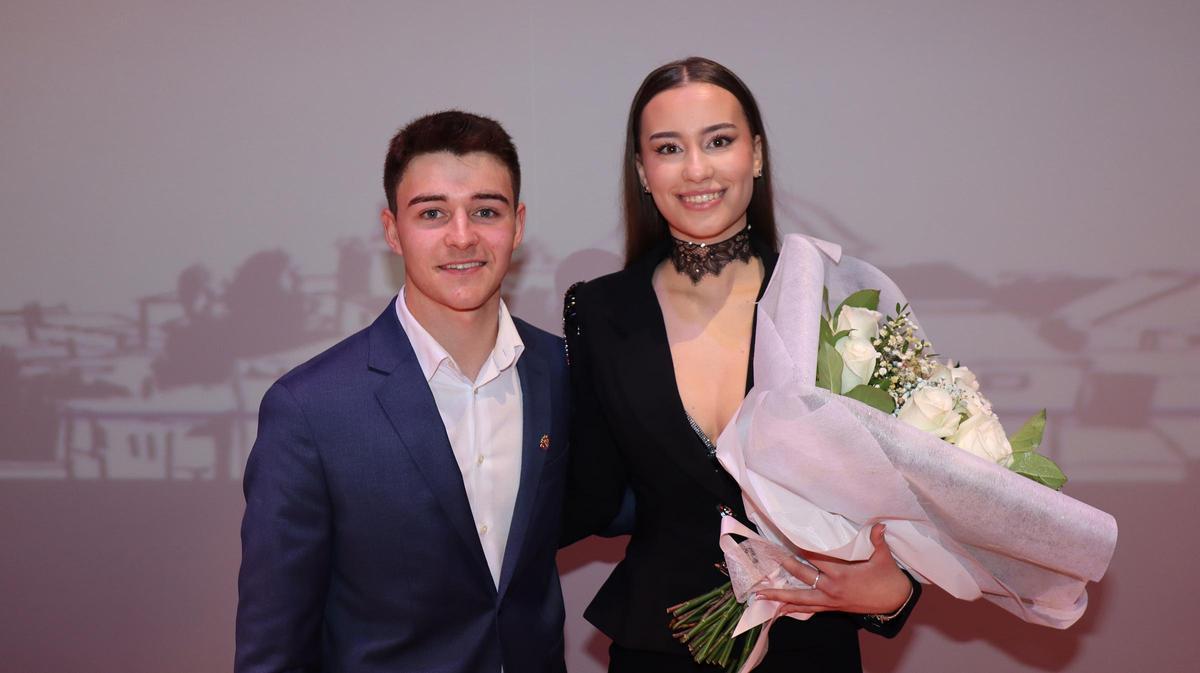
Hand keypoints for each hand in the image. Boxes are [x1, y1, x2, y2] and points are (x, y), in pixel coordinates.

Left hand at [754, 523, 910, 615]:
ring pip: (800, 599)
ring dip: (780, 596)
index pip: (816, 558)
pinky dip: (794, 609)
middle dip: (785, 565)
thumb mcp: (883, 558)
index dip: (801, 547)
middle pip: (802, 576)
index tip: (787, 536)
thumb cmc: (888, 578)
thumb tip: (879, 525)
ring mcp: (830, 600)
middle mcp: (831, 588)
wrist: (894, 603)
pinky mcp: (831, 608)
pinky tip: (779, 610)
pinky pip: (809, 609)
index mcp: (841, 574)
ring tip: (760, 594)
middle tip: (769, 555)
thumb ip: (876, 540)